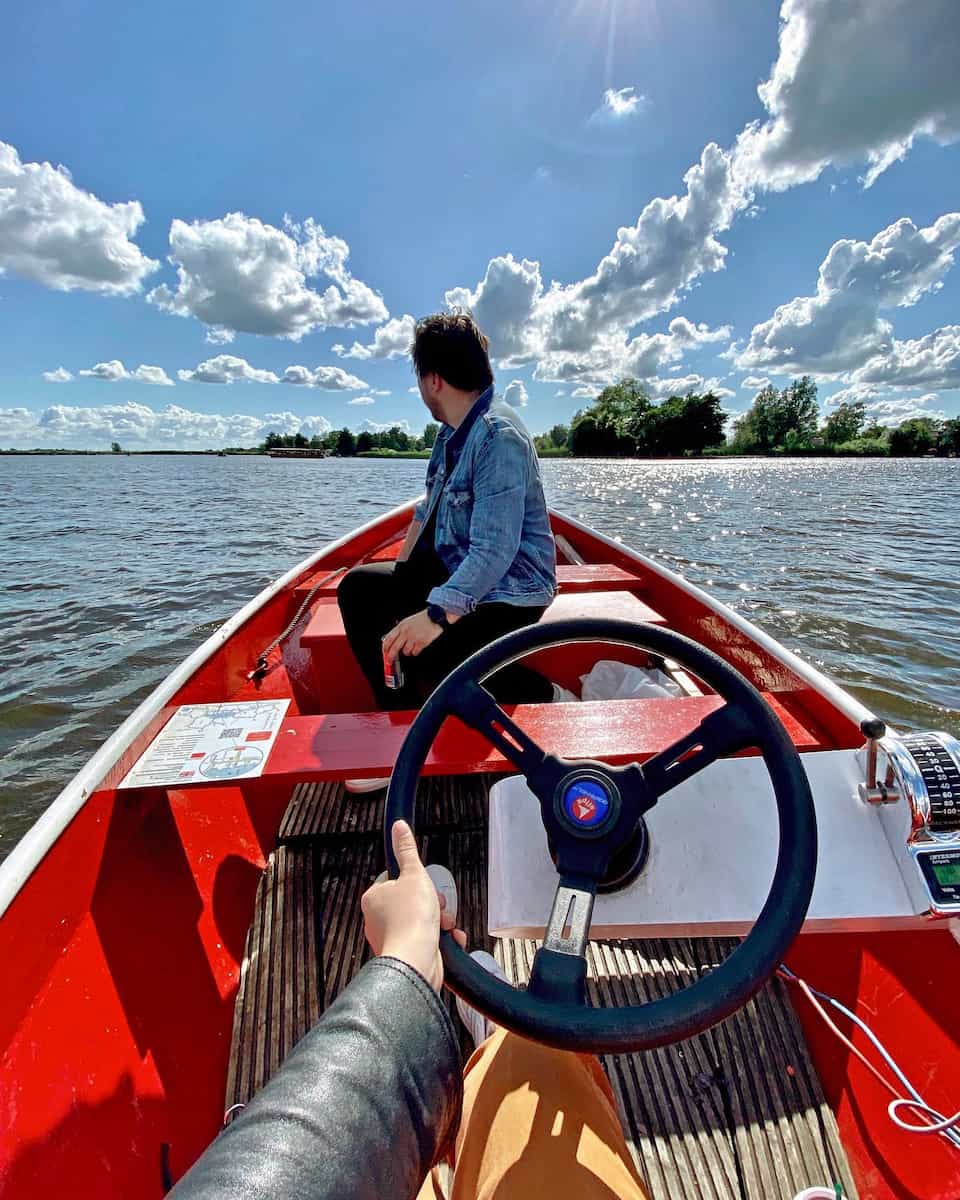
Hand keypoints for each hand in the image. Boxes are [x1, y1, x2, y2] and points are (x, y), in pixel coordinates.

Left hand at [361, 821, 464, 991]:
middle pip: (411, 901)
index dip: (416, 881)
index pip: (395, 880)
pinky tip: (449, 941)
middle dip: (432, 904)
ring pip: (420, 922)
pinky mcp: (405, 956)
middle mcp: (377, 920)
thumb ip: (407, 851)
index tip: (426, 886)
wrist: (416, 962)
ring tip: (445, 927)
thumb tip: (398, 827)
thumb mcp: (414, 875)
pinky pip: (425, 942)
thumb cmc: (411, 919)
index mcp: (374, 898)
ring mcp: (391, 939)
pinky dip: (440, 941)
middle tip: (438, 907)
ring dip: (439, 922)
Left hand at [382, 609, 443, 658]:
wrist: (435, 617)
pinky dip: (415, 652)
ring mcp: (414, 638)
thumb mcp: (407, 621)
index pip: (388, 639)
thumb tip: (392, 640)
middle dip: (391, 656)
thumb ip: (399, 630)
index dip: (385, 648)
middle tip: (390, 660)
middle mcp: (406, 632)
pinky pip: (415, 652)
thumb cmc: (422, 619)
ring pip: (405, 652)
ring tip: (410, 648)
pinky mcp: (421, 643)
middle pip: (394, 648)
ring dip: (407, 652)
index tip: (384, 652)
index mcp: (401, 626)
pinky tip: (417, 648)